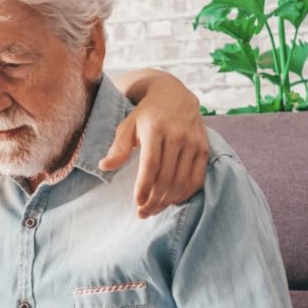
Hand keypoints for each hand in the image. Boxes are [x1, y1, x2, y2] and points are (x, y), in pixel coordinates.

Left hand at [101, 73, 208, 217]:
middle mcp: (177, 135)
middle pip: (167, 176)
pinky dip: (186, 192)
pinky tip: (174, 200)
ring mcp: (193, 142)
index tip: (137, 203)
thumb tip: (104, 166)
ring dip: (168, 200)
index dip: (144, 186)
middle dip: (155, 199)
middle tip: (143, 213)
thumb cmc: (145, 114)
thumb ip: (118, 148)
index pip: (151, 165)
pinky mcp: (203, 147)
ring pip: (182, 179)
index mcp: (155, 129)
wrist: (174, 94)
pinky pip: (197, 176)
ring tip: (155, 210)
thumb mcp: (128, 126)